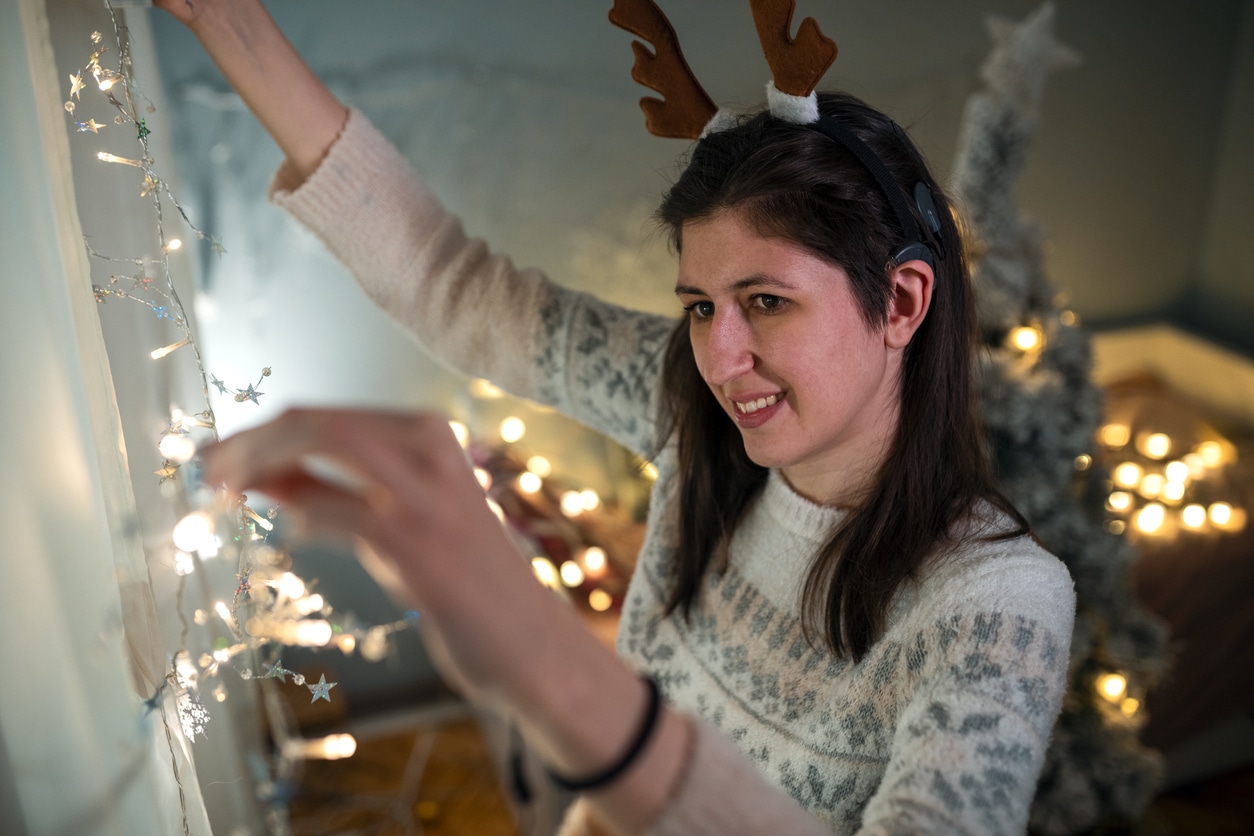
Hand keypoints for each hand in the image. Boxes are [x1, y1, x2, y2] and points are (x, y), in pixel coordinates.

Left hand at [199, 407, 558, 707]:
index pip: (326, 415)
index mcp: (428, 434)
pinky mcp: (416, 540)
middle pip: (317, 420)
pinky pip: (335, 509)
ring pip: (323, 442)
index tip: (217, 460)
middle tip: (202, 473)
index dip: (260, 434)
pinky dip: (299, 514)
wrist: (526, 638)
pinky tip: (289, 527)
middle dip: (248, 442)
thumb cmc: (456, 579)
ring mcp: (424, 492)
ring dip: (256, 466)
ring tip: (219, 495)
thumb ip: (332, 493)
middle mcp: (430, 448)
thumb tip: (255, 474)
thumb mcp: (391, 523)